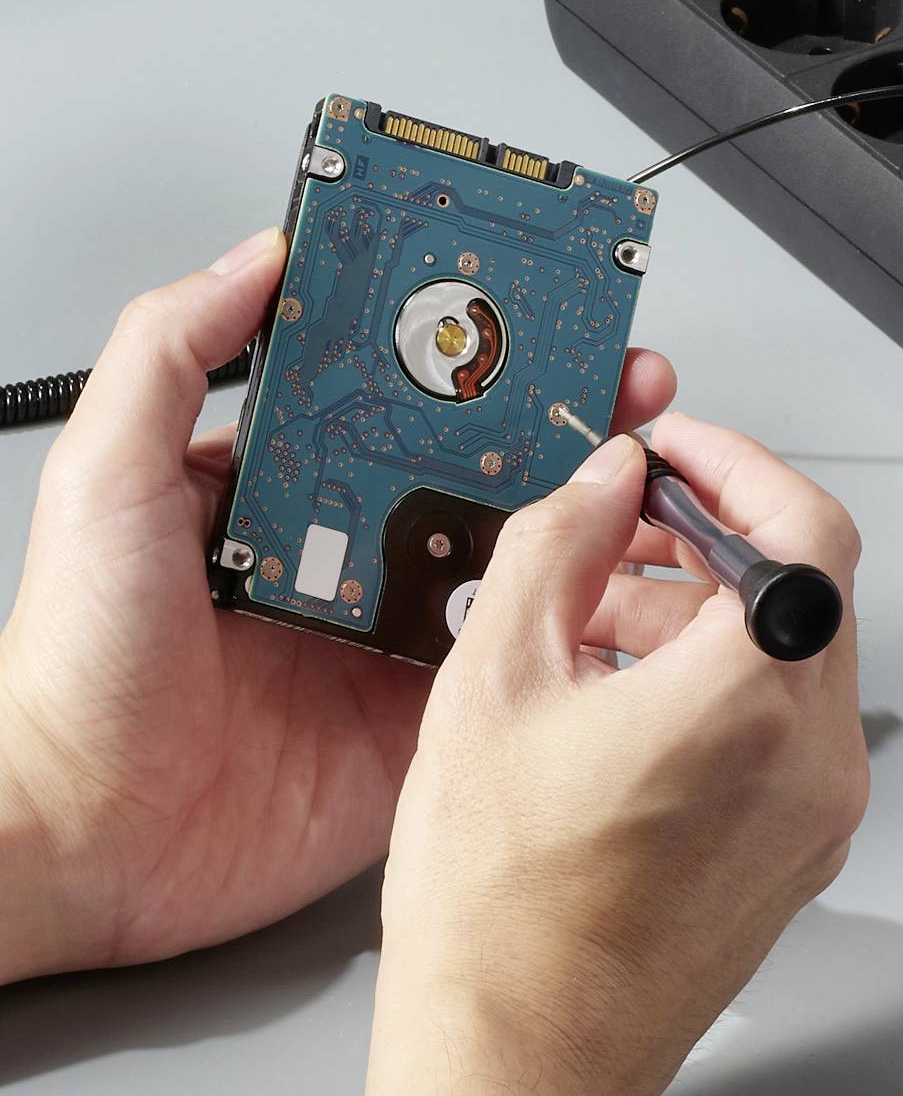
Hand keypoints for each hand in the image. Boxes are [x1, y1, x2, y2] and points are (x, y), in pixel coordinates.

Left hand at [0, 227, 677, 982]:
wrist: (92, 835)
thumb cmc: (74, 673)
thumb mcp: (104, 482)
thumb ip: (168, 359)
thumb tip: (250, 260)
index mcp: (275, 494)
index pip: (382, 402)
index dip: (454, 358)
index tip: (518, 319)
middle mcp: (343, 560)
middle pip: (465, 473)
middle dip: (548, 429)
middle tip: (616, 388)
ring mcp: (391, 641)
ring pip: (505, 563)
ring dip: (572, 521)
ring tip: (636, 476)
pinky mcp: (425, 720)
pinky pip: (511, 663)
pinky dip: (561, 630)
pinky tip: (605, 589)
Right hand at [359, 416, 867, 1095]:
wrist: (520, 1056)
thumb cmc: (497, 903)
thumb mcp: (494, 682)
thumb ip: (559, 549)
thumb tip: (603, 482)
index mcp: (753, 700)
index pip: (809, 530)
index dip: (738, 468)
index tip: (668, 455)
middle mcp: (817, 757)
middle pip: (807, 594)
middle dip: (710, 543)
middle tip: (615, 530)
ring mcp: (821, 815)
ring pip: (795, 665)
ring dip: (708, 619)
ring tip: (591, 623)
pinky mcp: (802, 857)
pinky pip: (784, 736)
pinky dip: (722, 692)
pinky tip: (623, 703)